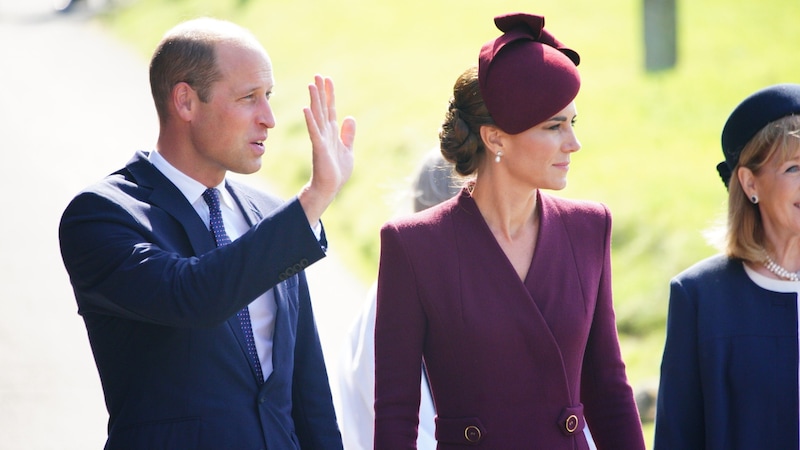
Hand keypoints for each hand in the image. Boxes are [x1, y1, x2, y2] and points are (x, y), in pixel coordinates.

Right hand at [298, 75, 355, 225]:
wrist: (330, 188)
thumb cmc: (337, 172)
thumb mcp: (347, 149)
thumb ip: (348, 134)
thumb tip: (350, 117)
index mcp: (332, 132)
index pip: (330, 109)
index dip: (329, 94)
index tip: (327, 79)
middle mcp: (325, 132)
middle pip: (323, 108)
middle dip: (321, 92)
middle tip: (317, 75)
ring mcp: (321, 139)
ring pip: (317, 116)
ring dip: (314, 101)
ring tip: (311, 85)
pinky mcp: (319, 148)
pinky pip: (314, 131)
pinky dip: (311, 120)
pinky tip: (306, 108)